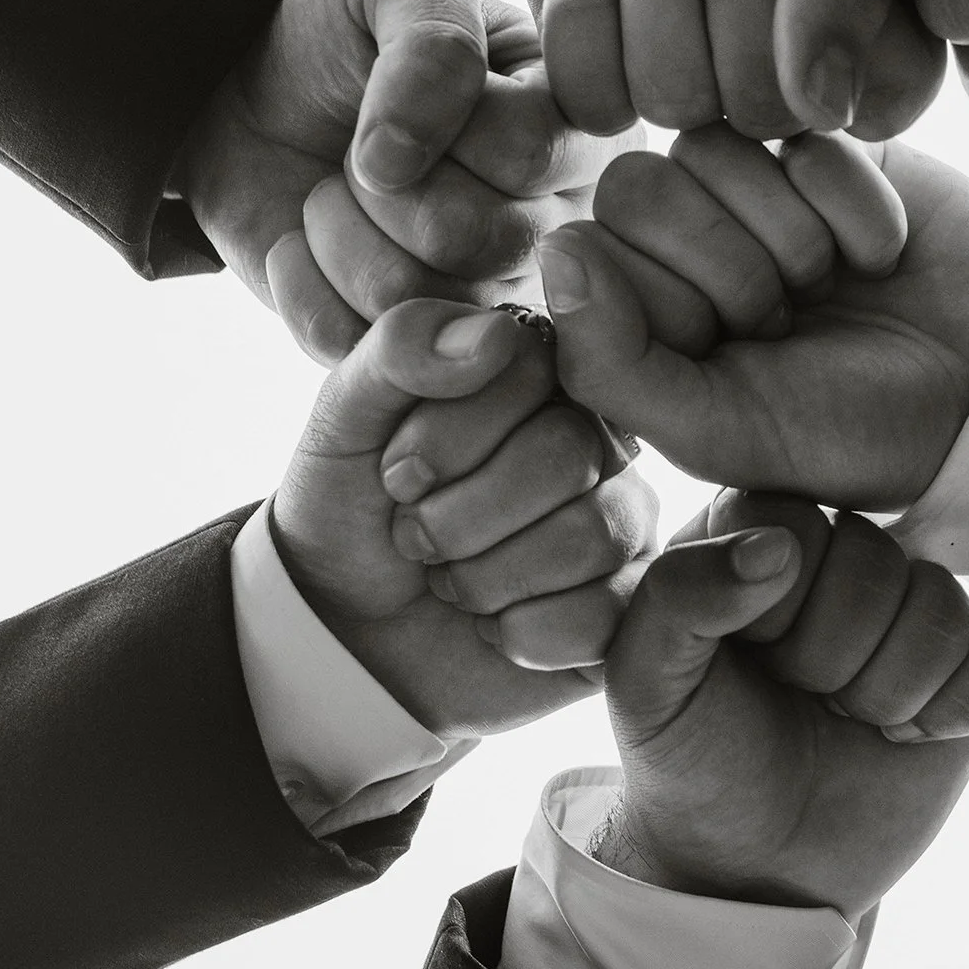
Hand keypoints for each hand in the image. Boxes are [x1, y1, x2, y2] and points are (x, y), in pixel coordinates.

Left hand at [174, 0, 632, 363]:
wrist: (250, 93)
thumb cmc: (346, 29)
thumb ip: (431, 34)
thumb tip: (398, 160)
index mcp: (584, 130)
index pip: (529, 150)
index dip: (435, 119)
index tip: (393, 79)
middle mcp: (563, 228)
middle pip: (484, 240)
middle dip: (383, 184)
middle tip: (355, 148)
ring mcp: (494, 301)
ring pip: (421, 304)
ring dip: (338, 230)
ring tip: (332, 188)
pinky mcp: (416, 352)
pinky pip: (356, 347)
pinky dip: (301, 282)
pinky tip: (304, 240)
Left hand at [269, 299, 656, 736]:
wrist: (343, 634)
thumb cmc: (351, 512)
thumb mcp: (343, 419)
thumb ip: (401, 348)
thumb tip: (494, 335)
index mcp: (538, 375)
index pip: (530, 372)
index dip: (447, 437)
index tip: (395, 475)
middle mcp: (596, 440)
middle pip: (567, 454)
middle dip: (458, 515)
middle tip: (413, 536)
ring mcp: (621, 522)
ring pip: (589, 536)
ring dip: (484, 578)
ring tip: (448, 582)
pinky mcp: (625, 607)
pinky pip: (601, 615)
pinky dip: (519, 633)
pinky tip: (493, 626)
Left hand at [496, 0, 940, 136]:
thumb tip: (828, 108)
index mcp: (863, 8)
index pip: (876, 103)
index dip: (842, 45)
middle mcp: (773, 45)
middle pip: (763, 114)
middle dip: (739, 3)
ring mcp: (676, 43)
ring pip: (673, 104)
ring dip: (660, 0)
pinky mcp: (584, 31)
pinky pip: (587, 97)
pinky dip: (587, 23)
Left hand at [535, 128, 968, 508]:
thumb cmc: (850, 430)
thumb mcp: (718, 428)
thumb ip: (613, 364)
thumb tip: (556, 250)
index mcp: (635, 311)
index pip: (586, 248)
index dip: (666, 304)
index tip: (731, 359)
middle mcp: (679, 242)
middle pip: (637, 185)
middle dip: (729, 266)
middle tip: (791, 317)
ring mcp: (751, 185)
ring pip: (711, 146)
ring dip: (790, 232)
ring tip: (835, 283)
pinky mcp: (823, 143)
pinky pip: (799, 131)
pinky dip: (853, 207)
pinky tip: (884, 253)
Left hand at [596, 493, 968, 914]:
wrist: (753, 866)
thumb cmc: (691, 759)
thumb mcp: (643, 681)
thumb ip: (679, 593)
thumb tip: (778, 547)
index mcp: (761, 533)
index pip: (799, 520)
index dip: (775, 603)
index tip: (748, 655)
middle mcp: (846, 557)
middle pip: (878, 560)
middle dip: (830, 658)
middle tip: (801, 698)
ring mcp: (915, 610)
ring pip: (944, 605)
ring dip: (888, 691)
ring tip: (848, 720)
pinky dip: (962, 706)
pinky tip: (911, 735)